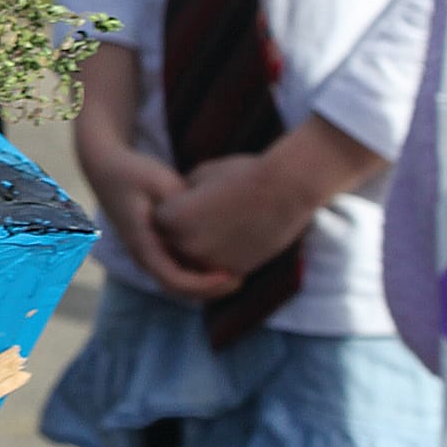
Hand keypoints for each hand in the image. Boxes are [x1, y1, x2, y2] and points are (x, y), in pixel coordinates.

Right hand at [77, 128, 241, 300]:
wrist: (106, 168)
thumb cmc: (134, 172)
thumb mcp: (160, 181)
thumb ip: (184, 204)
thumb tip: (208, 225)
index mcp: (142, 243)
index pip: (174, 280)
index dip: (205, 284)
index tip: (230, 274)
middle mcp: (142, 256)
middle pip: (178, 290)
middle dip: (210, 291)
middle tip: (241, 279)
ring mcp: (147, 254)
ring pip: (177, 285)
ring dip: (205, 286)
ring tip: (235, 274)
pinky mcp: (154, 248)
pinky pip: (177, 271)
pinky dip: (198, 274)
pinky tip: (221, 262)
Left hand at [154, 151, 311, 280]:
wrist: (286, 190)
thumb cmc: (243, 174)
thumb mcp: (201, 175)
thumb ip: (181, 195)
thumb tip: (176, 205)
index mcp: (172, 219)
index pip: (159, 218)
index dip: (174, 205)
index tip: (193, 193)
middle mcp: (186, 246)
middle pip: (174, 241)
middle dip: (185, 227)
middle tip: (210, 209)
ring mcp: (210, 262)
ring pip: (194, 260)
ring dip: (201, 246)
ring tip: (221, 223)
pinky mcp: (235, 271)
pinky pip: (217, 269)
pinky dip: (222, 257)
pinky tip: (235, 236)